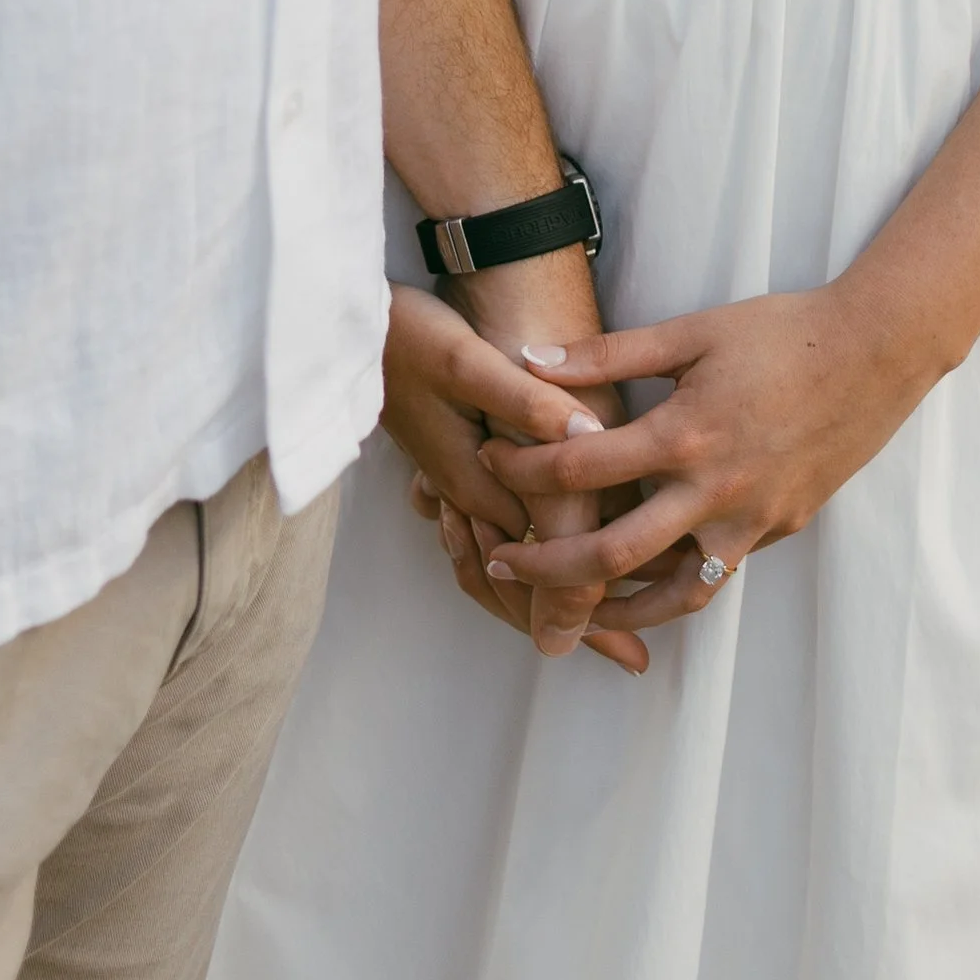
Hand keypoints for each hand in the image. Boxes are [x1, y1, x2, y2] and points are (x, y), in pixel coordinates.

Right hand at [380, 285, 646, 670]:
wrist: (347, 319)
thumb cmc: (407, 337)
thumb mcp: (466, 363)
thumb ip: (526, 404)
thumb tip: (587, 435)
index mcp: (479, 483)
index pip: (546, 569)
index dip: (589, 614)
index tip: (632, 654)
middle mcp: (464, 494)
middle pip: (516, 583)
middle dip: (570, 622)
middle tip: (627, 659)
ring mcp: (449, 481)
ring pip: (490, 564)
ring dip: (533, 598)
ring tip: (578, 626)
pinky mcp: (442, 461)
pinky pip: (472, 535)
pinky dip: (502, 562)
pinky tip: (515, 557)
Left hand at [472, 281, 930, 630]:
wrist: (876, 353)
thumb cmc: (781, 332)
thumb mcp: (691, 332)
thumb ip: (609, 355)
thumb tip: (533, 360)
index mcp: (684, 435)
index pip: (578, 468)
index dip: (521, 469)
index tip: (484, 461)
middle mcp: (714, 492)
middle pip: (611, 555)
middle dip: (546, 566)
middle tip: (497, 560)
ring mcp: (750, 522)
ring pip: (670, 593)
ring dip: (611, 606)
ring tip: (565, 606)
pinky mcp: (778, 531)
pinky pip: (713, 576)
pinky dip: (672, 592)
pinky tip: (642, 587)